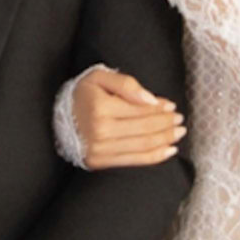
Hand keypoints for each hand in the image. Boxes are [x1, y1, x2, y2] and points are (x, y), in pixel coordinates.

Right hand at [70, 65, 184, 167]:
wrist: (60, 116)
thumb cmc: (84, 94)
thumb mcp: (100, 77)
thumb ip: (127, 84)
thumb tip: (152, 100)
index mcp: (101, 108)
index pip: (141, 110)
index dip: (161, 109)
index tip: (172, 107)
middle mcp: (100, 131)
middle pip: (145, 129)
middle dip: (167, 124)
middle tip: (180, 120)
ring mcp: (99, 149)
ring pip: (143, 146)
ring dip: (165, 140)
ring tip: (178, 133)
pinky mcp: (100, 161)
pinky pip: (134, 161)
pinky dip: (155, 157)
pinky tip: (169, 150)